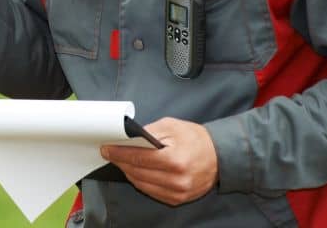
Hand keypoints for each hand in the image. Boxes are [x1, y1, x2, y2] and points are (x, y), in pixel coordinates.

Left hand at [100, 117, 217, 205]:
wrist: (220, 156)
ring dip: (128, 172)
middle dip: (120, 162)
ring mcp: (177, 192)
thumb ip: (148, 132)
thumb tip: (127, 138)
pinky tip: (136, 171)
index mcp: (174, 160)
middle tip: (110, 153)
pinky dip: (140, 181)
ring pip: (141, 184)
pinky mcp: (177, 199)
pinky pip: (151, 192)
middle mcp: (176, 180)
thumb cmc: (195, 139)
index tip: (106, 149)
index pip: (138, 158)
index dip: (118, 153)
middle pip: (137, 172)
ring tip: (122, 161)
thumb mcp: (171, 126)